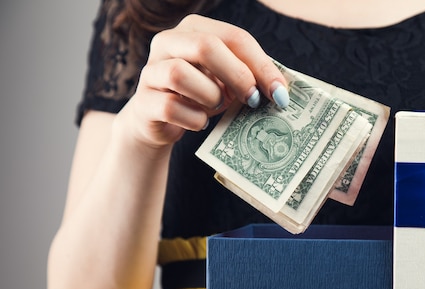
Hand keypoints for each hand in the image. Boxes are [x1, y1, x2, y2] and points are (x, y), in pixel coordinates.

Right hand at [114, 15, 288, 148]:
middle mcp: (167, 42)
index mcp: (194, 28)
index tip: (280, 93)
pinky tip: (201, 122)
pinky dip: (194, 119)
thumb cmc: (200, 95)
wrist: (158, 120)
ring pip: (180, 74)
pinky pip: (170, 107)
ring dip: (210, 96)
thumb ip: (248, 77)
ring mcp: (150, 71)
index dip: (261, 65)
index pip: (234, 37)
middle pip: (205, 46)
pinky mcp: (142, 101)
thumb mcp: (226, 80)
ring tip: (218, 107)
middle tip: (254, 100)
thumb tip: (280, 91)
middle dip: (237, 75)